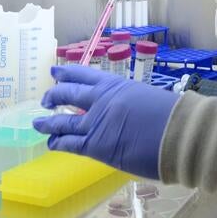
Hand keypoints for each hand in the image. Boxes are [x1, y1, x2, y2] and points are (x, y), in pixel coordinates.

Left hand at [32, 65, 178, 178]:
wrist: (178, 133)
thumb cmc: (172, 116)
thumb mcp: (146, 98)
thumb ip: (129, 103)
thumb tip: (125, 112)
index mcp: (116, 85)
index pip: (85, 74)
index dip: (67, 72)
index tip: (55, 71)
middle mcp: (101, 100)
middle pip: (68, 94)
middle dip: (54, 96)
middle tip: (45, 99)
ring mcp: (96, 123)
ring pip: (63, 121)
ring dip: (48, 123)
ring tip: (38, 123)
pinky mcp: (96, 146)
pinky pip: (70, 144)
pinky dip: (58, 143)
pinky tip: (52, 144)